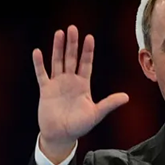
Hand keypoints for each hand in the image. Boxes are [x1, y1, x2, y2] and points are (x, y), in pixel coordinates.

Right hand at [32, 25, 128, 161]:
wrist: (61, 136)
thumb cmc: (79, 126)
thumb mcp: (96, 114)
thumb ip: (109, 104)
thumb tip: (126, 97)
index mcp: (83, 85)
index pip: (86, 63)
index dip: (87, 51)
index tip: (89, 37)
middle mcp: (70, 81)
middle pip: (71, 58)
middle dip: (72, 43)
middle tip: (72, 28)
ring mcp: (57, 84)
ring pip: (57, 61)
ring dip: (58, 48)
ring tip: (59, 33)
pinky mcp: (45, 90)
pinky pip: (42, 74)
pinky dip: (39, 64)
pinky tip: (37, 52)